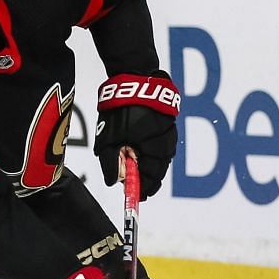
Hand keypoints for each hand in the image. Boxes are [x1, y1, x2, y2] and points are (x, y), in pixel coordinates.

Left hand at [95, 72, 179, 198]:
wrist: (135, 81)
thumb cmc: (120, 111)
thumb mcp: (108, 140)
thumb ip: (111, 162)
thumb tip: (114, 182)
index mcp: (153, 149)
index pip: (151, 179)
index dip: (142, 190)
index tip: (136, 198)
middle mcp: (166, 144)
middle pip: (158, 170)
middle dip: (144, 178)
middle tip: (131, 184)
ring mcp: (169, 134)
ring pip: (160, 158)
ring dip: (147, 164)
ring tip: (132, 165)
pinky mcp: (168, 126)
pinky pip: (160, 146)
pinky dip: (150, 151)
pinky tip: (139, 150)